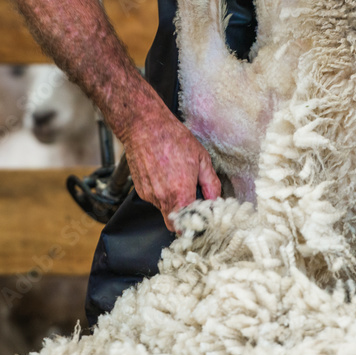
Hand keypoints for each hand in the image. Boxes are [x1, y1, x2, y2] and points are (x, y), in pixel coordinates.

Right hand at [121, 108, 221, 231]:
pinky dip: (161, 192)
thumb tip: (216, 199)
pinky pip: (154, 199)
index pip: (186, 227)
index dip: (193, 226)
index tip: (199, 220)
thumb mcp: (201, 159)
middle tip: (191, 202)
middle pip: (173, 223)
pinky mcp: (140, 189)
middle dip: (183, 217)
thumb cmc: (172, 138)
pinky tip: (165, 175)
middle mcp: (162, 198)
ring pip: (164, 210)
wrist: (144, 127)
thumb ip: (211, 184)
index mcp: (180, 193)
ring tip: (176, 179)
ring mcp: (149, 194)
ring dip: (172, 201)